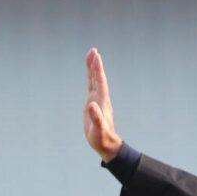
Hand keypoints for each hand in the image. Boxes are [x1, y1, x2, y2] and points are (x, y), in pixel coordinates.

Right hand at [84, 48, 121, 162]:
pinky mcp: (93, 104)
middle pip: (98, 78)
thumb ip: (96, 118)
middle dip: (95, 65)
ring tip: (91, 55)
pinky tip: (89, 72)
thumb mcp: (98, 130)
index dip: (97, 70)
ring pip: (95, 81)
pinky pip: (91, 87)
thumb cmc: (102, 139)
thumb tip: (92, 105)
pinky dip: (90, 78)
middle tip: (93, 50)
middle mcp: (101, 99)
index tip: (96, 57)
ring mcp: (97, 101)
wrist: (106, 145)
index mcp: (102, 102)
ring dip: (93, 68)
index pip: (100, 82)